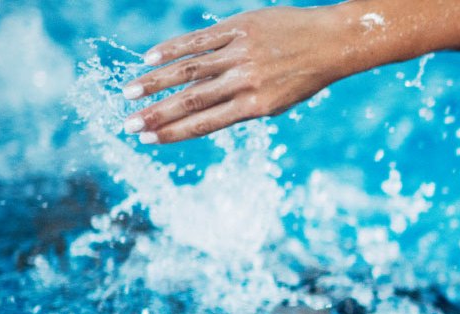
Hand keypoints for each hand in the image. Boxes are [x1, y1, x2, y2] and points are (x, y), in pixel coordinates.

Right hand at [122, 6, 351, 143]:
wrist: (332, 41)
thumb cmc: (304, 75)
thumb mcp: (278, 100)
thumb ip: (243, 106)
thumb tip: (204, 112)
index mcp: (256, 105)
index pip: (206, 122)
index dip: (175, 132)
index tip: (148, 139)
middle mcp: (246, 81)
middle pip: (191, 100)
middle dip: (157, 114)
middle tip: (128, 124)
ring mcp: (241, 53)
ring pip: (190, 69)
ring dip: (156, 82)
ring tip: (130, 91)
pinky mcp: (239, 28)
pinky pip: (200, 40)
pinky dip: (173, 49)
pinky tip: (150, 58)